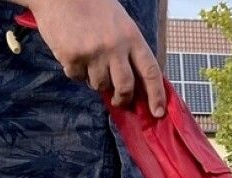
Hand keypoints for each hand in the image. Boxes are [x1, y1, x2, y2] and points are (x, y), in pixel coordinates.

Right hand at [20, 0, 165, 116]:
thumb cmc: (92, 6)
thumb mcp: (120, 22)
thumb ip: (128, 49)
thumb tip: (134, 82)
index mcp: (132, 36)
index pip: (150, 71)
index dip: (156, 95)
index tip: (158, 112)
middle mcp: (115, 47)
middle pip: (126, 87)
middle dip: (123, 98)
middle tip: (118, 101)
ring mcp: (94, 53)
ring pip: (99, 85)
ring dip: (95, 80)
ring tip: (89, 60)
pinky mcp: (73, 58)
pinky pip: (78, 78)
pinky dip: (76, 72)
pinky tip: (73, 53)